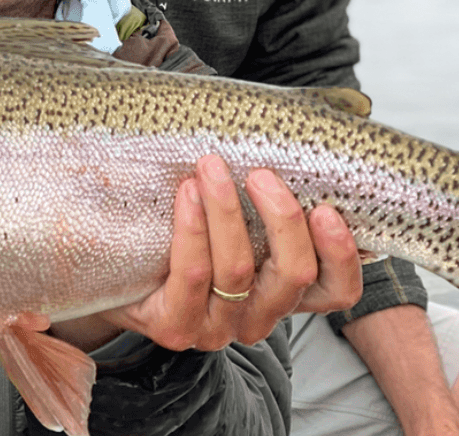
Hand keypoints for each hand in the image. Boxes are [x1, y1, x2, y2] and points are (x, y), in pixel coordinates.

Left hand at [95, 155, 362, 350]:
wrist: (117, 267)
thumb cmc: (186, 231)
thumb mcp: (239, 213)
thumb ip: (271, 189)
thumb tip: (298, 129)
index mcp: (285, 293)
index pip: (337, 290)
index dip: (341, 255)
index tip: (327, 209)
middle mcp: (258, 316)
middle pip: (292, 275)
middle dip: (282, 219)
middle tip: (261, 175)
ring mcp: (217, 328)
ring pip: (239, 271)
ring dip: (227, 211)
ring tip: (211, 168)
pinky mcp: (176, 327)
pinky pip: (193, 275)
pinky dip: (194, 229)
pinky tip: (187, 194)